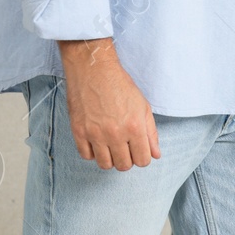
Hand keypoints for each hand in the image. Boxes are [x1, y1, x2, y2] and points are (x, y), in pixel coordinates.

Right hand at [56, 38, 161, 169]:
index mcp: (134, 127)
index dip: (142, 157)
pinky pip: (86, 156)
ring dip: (110, 159)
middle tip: (124, 147)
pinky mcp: (78, 130)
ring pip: (105, 165)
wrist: (93, 69)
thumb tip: (155, 155)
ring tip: (111, 146)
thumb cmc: (120, 85)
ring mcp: (95, 133)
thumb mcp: (142, 107)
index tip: (138, 150)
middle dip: (127, 160)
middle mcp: (115, 133)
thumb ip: (151, 133)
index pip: (143, 161)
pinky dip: (93, 153)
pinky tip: (97, 142)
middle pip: (124, 166)